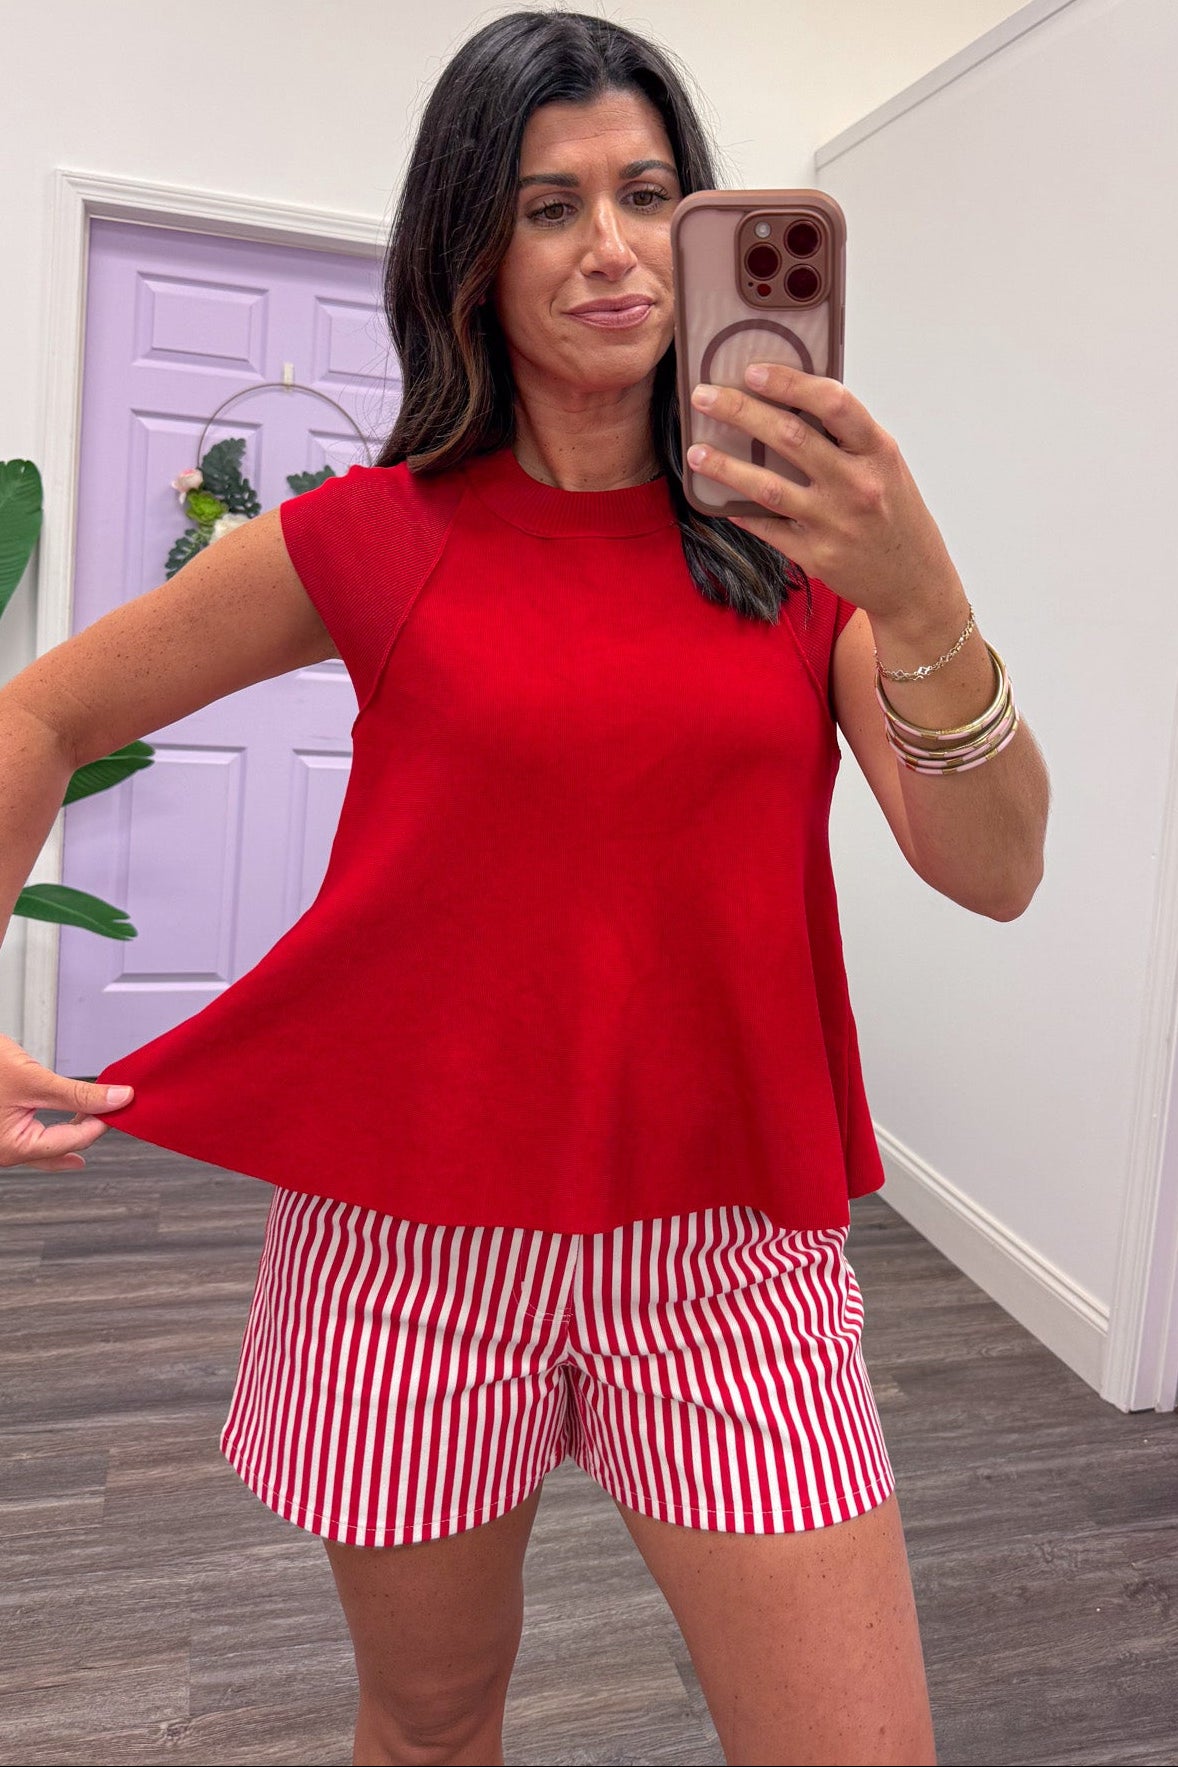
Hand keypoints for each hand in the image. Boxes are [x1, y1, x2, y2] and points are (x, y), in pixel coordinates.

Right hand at [0, 1033, 132, 1171]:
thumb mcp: (33, 1079)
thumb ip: (77, 1093)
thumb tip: (115, 1099)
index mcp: (13, 1148)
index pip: (73, 1141)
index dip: (101, 1121)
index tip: (122, 1103)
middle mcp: (5, 1153)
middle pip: (62, 1147)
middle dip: (89, 1129)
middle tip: (114, 1109)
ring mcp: (2, 1144)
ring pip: (48, 1146)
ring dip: (73, 1131)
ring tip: (98, 1115)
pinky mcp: (1, 1132)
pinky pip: (34, 1138)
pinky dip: (55, 1129)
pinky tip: (71, 1123)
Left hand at [688, 364, 962, 625]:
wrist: (914, 581)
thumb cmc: (896, 514)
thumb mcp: (885, 465)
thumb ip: (847, 437)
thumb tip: (789, 400)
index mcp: (878, 451)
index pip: (832, 402)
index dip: (789, 382)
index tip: (752, 370)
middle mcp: (857, 484)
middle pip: (790, 436)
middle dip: (739, 412)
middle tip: (703, 397)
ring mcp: (835, 523)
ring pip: (768, 487)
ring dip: (725, 466)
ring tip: (694, 452)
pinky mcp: (816, 556)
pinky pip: (767, 528)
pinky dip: (739, 512)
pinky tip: (715, 500)